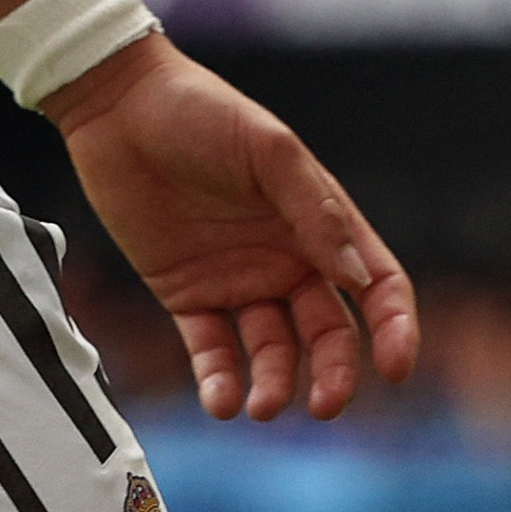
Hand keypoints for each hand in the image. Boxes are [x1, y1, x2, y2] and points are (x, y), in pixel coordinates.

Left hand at [49, 36, 418, 424]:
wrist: (115, 105)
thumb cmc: (199, 111)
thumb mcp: (268, 149)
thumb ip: (316, 210)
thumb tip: (360, 278)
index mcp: (318, 222)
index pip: (374, 285)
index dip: (393, 328)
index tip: (395, 369)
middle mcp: (285, 259)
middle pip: (328, 332)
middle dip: (333, 374)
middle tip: (325, 407)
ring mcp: (237, 280)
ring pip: (272, 351)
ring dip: (274, 384)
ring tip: (260, 406)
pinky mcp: (187, 294)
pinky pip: (212, 350)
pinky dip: (220, 381)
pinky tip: (222, 401)